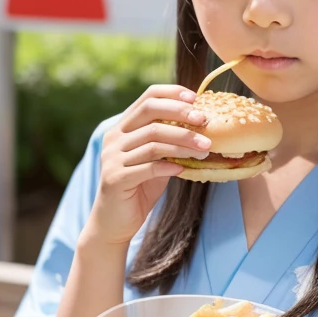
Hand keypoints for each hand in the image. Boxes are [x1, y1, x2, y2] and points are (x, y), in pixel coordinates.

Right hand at [84, 84, 212, 244]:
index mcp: (123, 128)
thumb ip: (169, 144)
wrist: (114, 222)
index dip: (172, 94)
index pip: (147, 98)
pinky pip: (148, 167)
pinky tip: (184, 170)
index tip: (195, 98)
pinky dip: (169, 166)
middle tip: (204, 121)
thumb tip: (203, 129)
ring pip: (153, 141)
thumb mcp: (156, 161)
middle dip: (180, 114)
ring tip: (205, 149)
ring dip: (183, 144)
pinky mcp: (115, 179)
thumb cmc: (139, 189)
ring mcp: (112, 158)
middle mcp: (114, 138)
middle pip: (149, 113)